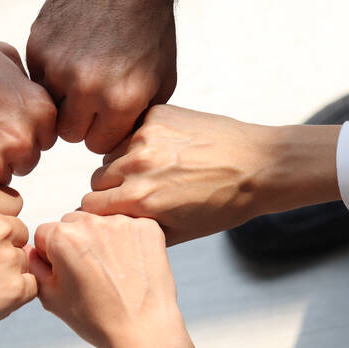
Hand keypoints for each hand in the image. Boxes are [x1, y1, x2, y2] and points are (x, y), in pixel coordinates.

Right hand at [27, 0, 183, 153]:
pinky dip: (49, 70)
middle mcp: (87, 88)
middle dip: (79, 119)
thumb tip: (115, 143)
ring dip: (61, 95)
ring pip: (47, 106)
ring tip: (80, 71)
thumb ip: (137, 116)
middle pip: (68, 133)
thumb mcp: (161, 79)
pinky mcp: (38, 45)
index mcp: (122, 101)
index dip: (103, 131)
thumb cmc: (151, 29)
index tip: (107, 115)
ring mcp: (58, 65)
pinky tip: (69, 51)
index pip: (98, 145)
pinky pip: (35, 77)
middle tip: (90, 97)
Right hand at [30, 212, 196, 347]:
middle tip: (89, 273)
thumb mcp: (52, 298)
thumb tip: (32, 250)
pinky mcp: (147, 227)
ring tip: (111, 271)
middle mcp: (91, 222)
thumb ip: (35, 268)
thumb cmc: (98, 319)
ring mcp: (122, 222)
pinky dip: (128, 241)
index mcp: (63, 237)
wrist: (143, 331)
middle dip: (75, 242)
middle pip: (72, 223)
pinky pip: (129, 226)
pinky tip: (130, 265)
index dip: (51, 255)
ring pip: (101, 222)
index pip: (45, 233)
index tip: (67, 273)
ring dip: (101, 239)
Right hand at [80, 105, 341, 244]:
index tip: (112, 212)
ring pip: (110, 154)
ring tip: (155, 171)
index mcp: (140, 199)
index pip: (89, 206)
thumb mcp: (179, 232)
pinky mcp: (155, 115)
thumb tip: (108, 227)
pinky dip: (139, 141)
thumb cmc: (223, 204)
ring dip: (123, 164)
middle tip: (138, 192)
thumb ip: (137, 230)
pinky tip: (166, 150)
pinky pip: (129, 131)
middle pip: (97, 180)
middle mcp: (137, 165)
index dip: (99, 213)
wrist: (258, 165)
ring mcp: (145, 136)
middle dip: (110, 189)